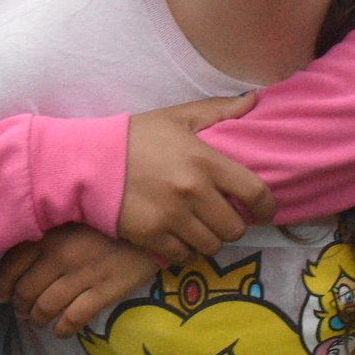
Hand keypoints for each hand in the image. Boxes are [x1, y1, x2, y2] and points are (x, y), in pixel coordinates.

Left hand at [0, 225, 161, 335]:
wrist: (154, 222)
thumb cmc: (112, 215)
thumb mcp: (76, 214)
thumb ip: (51, 230)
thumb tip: (26, 251)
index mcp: (49, 234)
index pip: (12, 264)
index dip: (2, 284)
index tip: (1, 295)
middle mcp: (59, 256)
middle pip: (26, 290)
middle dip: (20, 305)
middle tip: (21, 311)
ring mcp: (81, 275)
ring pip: (45, 307)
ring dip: (37, 319)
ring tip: (37, 322)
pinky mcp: (104, 291)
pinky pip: (73, 318)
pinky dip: (62, 329)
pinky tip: (60, 332)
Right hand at [117, 94, 275, 262]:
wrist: (86, 162)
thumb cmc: (133, 137)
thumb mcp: (176, 116)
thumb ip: (218, 110)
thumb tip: (253, 99)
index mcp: (205, 161)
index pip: (255, 193)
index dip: (267, 207)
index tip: (264, 209)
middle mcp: (193, 192)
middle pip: (235, 226)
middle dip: (233, 223)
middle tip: (222, 215)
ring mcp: (172, 217)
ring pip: (212, 245)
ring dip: (209, 238)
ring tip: (199, 226)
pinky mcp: (152, 236)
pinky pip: (184, 255)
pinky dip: (184, 249)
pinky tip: (177, 234)